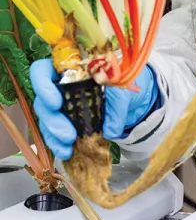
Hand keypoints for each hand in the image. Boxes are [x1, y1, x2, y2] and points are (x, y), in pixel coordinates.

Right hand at [30, 59, 158, 160]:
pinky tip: (66, 152)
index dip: (42, 85)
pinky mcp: (64, 121)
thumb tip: (110, 130)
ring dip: (54, 135)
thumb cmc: (122, 82)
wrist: (129, 96)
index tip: (56, 102)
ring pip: (45, 119)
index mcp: (68, 67)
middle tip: (69, 134)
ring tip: (68, 146)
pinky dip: (58, 144)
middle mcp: (59, 84)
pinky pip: (53, 133)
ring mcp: (60, 104)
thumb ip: (117, 102)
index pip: (41, 70)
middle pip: (42, 100)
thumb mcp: (122, 84)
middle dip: (53, 120)